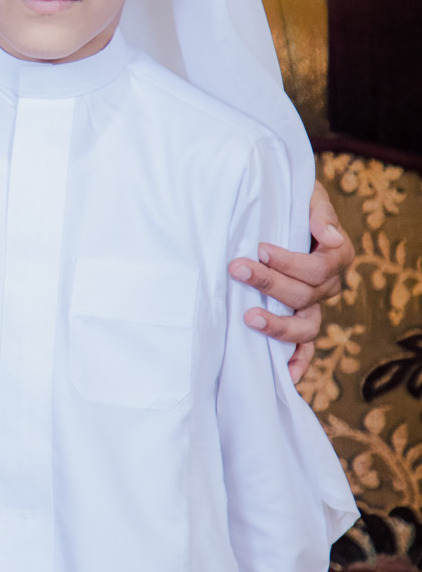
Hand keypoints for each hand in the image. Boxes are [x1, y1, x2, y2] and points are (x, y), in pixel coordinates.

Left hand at [230, 179, 353, 383]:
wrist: (277, 209)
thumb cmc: (290, 202)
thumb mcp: (306, 196)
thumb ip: (319, 213)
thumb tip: (330, 237)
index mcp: (335, 255)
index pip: (317, 266)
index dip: (289, 261)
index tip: (259, 247)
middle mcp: (327, 285)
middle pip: (305, 294)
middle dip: (269, 282)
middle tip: (237, 268)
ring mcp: (313, 306)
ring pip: (306, 325)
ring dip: (279, 325)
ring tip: (249, 318)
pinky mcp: (299, 322)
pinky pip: (306, 348)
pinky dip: (298, 363)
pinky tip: (285, 375)